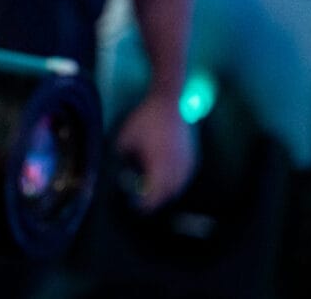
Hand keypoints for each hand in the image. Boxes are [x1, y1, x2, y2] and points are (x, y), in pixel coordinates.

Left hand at [115, 94, 195, 211]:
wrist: (168, 103)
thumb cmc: (144, 120)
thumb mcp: (124, 139)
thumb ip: (121, 158)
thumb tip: (117, 171)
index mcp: (159, 166)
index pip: (153, 195)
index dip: (145, 205)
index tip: (136, 207)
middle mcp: (176, 168)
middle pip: (167, 194)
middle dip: (155, 200)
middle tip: (143, 201)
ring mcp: (187, 163)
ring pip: (178, 187)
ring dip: (166, 191)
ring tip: (153, 189)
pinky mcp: (192, 157)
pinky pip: (185, 177)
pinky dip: (175, 181)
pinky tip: (166, 177)